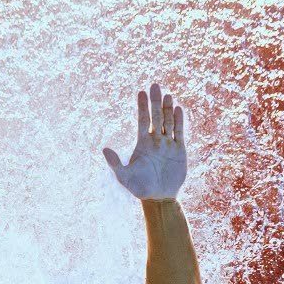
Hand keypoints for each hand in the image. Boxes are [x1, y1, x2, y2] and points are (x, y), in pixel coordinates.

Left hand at [103, 83, 186, 199]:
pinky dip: (178, 121)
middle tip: (155, 85)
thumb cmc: (139, 188)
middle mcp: (155, 140)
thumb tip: (104, 149)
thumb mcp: (124, 176)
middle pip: (156, 116)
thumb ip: (115, 163)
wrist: (158, 197)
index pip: (142, 120)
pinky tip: (178, 109)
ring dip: (167, 108)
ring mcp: (168, 144)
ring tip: (167, 95)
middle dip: (155, 102)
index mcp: (142, 143)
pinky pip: (179, 132)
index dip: (142, 106)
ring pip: (168, 122)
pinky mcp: (179, 150)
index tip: (141, 92)